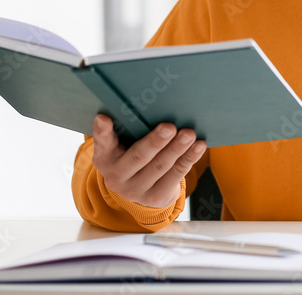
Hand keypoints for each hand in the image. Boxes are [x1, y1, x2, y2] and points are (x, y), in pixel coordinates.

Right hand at [90, 114, 206, 207]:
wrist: (141, 189)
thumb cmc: (134, 153)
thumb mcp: (124, 143)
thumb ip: (129, 128)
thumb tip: (152, 104)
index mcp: (105, 157)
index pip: (102, 142)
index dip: (102, 131)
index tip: (103, 117)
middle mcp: (116, 176)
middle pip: (138, 157)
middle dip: (155, 141)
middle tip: (169, 127)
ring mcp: (135, 190)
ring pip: (160, 166)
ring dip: (177, 149)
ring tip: (189, 134)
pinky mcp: (155, 197)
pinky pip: (175, 175)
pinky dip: (189, 159)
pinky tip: (198, 146)